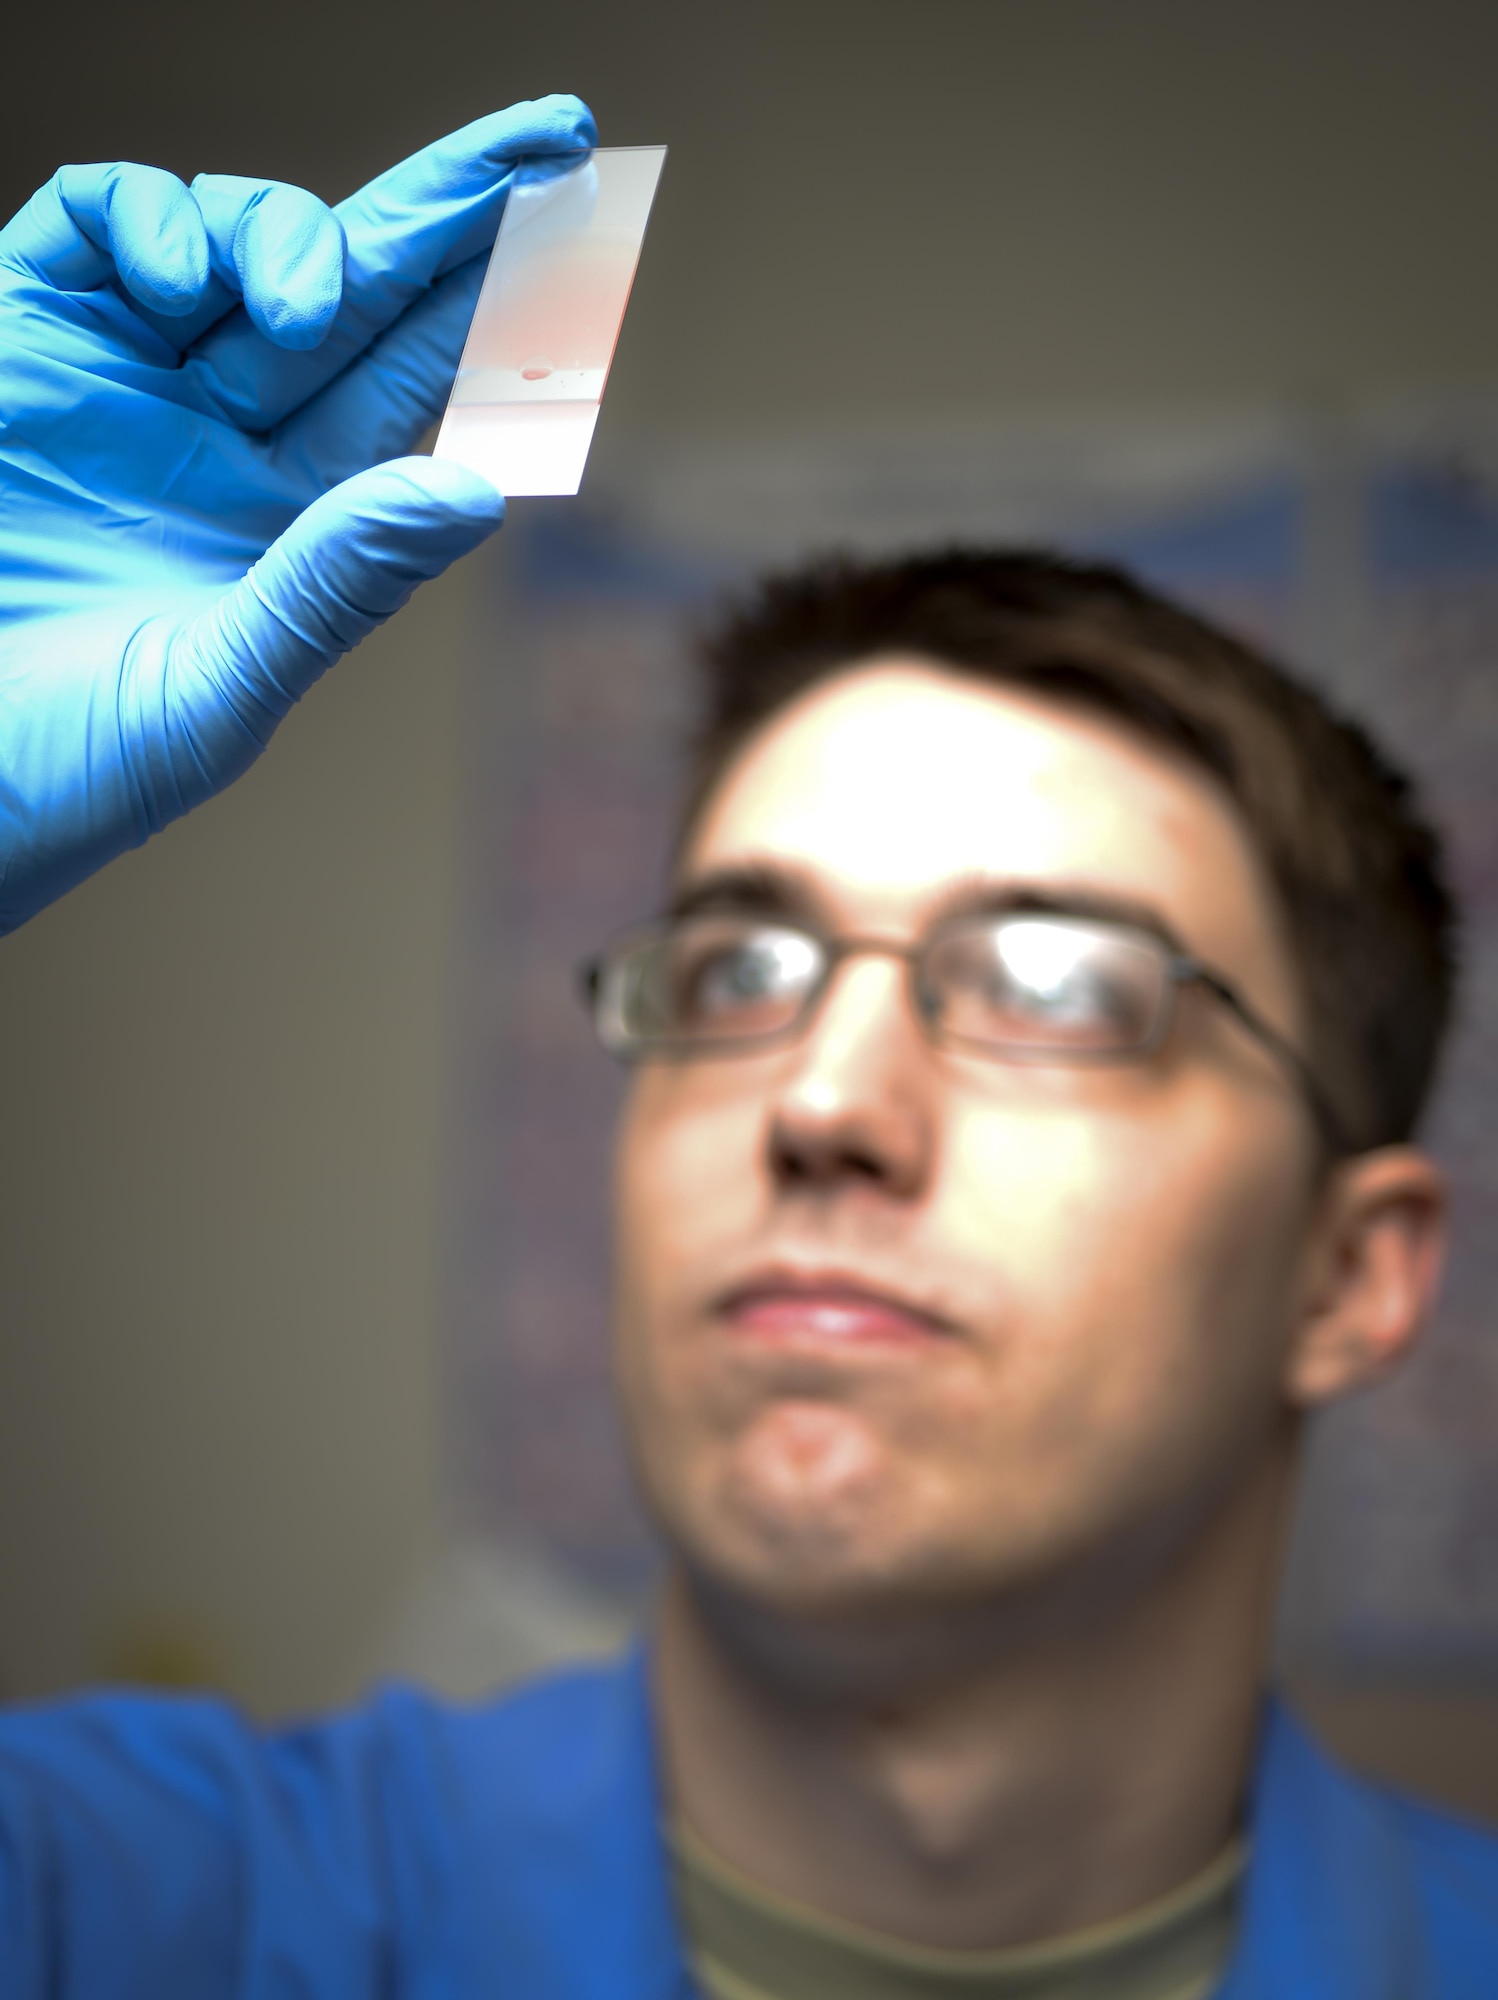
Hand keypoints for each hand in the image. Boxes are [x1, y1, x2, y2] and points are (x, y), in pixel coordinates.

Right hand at [0, 94, 594, 931]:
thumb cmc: (68, 764)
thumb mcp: (216, 691)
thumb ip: (335, 587)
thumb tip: (477, 492)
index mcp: (292, 520)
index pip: (417, 388)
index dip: (498, 311)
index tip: (581, 240)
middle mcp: (221, 436)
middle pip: (363, 295)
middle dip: (456, 210)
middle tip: (557, 137)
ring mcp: (125, 382)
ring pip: (247, 243)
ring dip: (302, 239)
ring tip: (310, 303)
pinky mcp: (24, 340)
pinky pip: (101, 226)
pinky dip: (156, 221)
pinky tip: (187, 285)